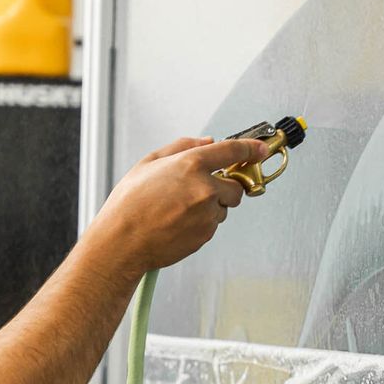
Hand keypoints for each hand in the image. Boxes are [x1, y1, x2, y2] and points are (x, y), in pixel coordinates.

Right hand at [87, 135, 268, 277]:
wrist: (122, 241)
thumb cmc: (130, 203)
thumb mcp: (149, 163)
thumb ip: (182, 146)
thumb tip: (208, 142)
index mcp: (191, 164)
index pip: (233, 150)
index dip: (251, 148)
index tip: (261, 149)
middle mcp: (204, 188)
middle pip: (236, 186)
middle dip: (225, 187)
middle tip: (201, 190)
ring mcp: (207, 213)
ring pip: (223, 208)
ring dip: (210, 207)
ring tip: (178, 209)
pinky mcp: (206, 234)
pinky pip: (212, 225)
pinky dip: (201, 223)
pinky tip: (177, 223)